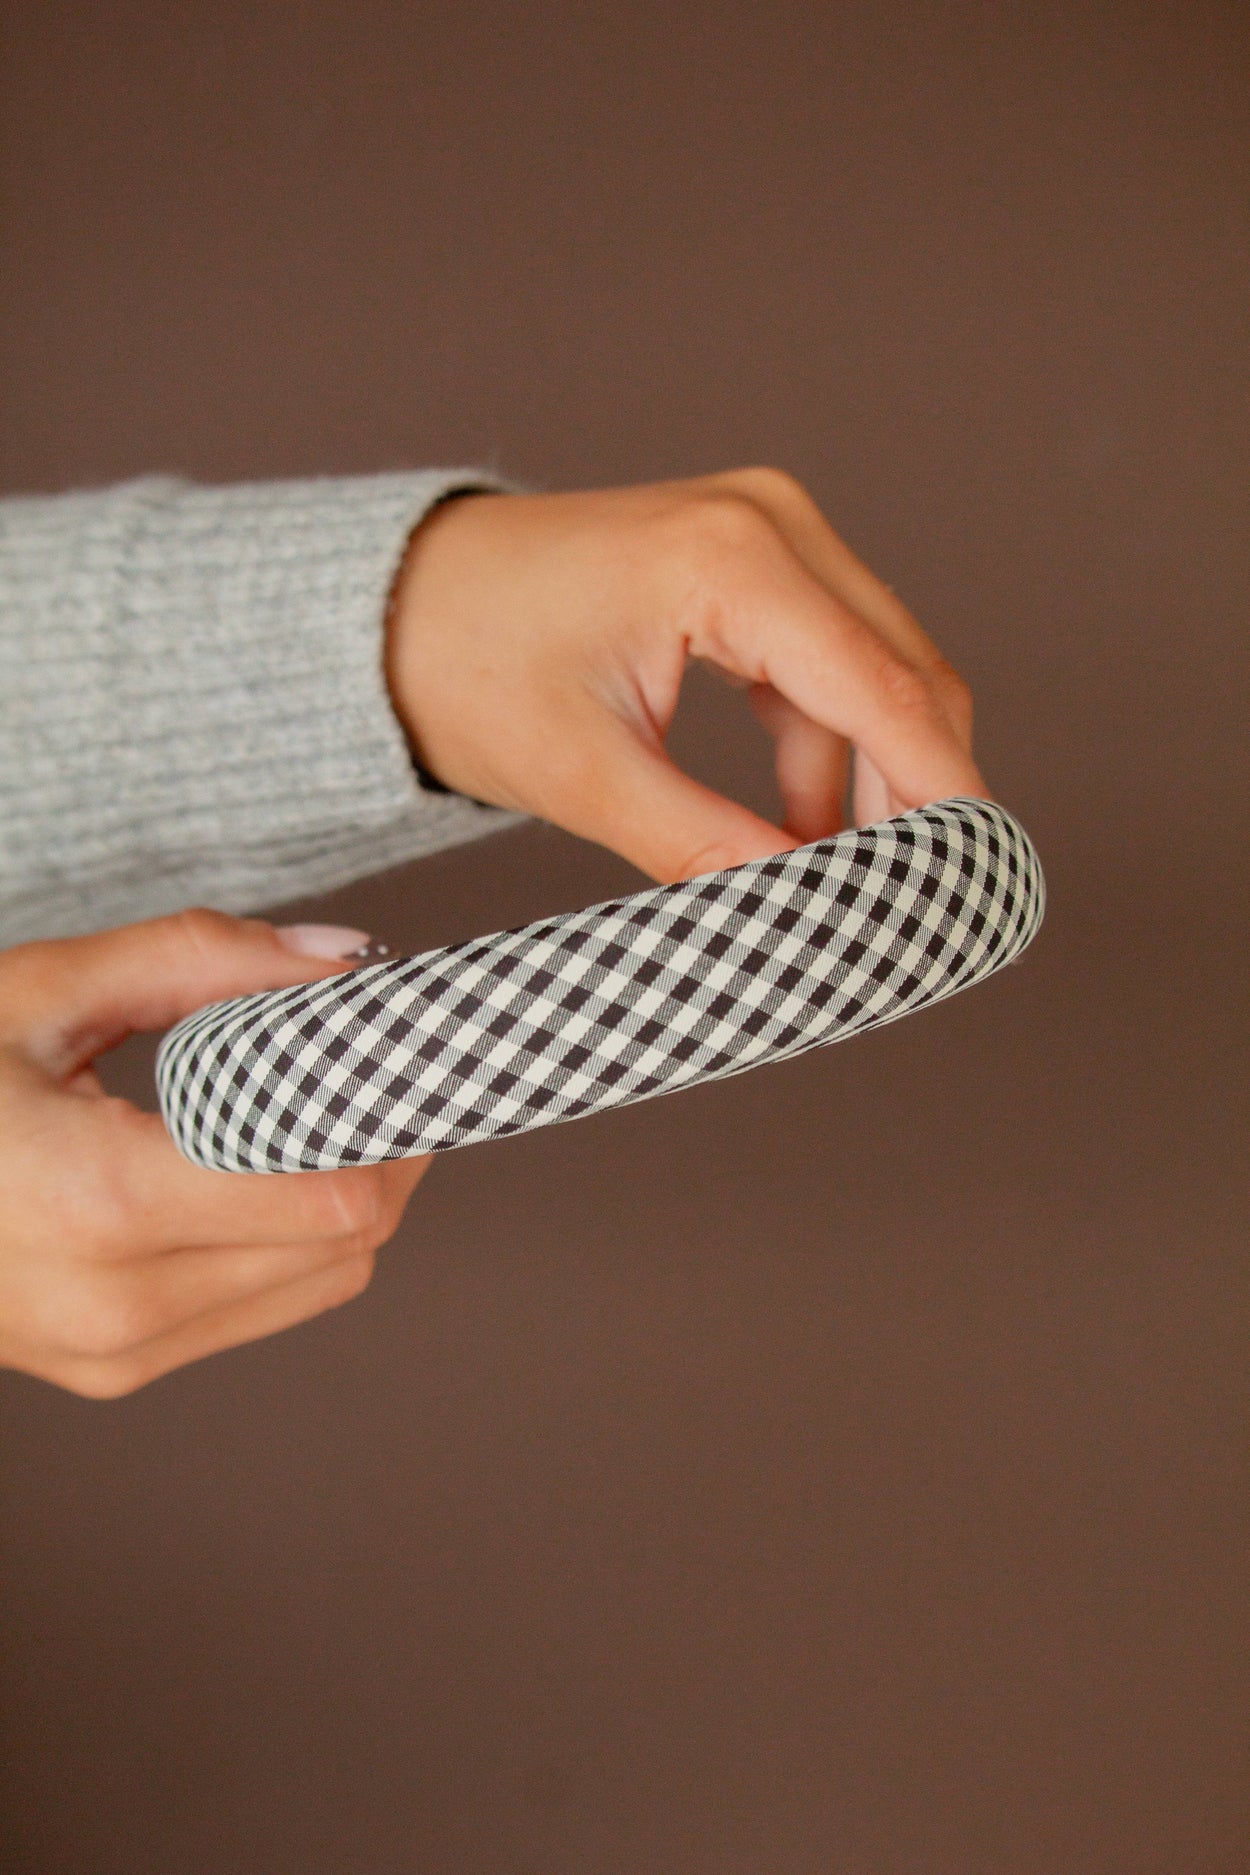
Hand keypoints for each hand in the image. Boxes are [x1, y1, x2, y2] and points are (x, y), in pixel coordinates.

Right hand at [0, 911, 426, 1396]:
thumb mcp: (44, 991)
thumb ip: (202, 960)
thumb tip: (344, 960)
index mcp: (99, 1205)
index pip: (334, 1193)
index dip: (395, 1117)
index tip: (411, 1045)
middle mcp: (117, 1305)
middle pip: (348, 1239)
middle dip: (388, 1145)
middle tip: (383, 1060)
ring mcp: (114, 1353)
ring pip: (322, 1282)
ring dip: (353, 1192)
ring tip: (334, 1102)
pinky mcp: (112, 1368)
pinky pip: (264, 1306)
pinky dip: (298, 1235)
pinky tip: (277, 1161)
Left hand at [386, 467, 984, 882]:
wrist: (398, 603)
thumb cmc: (467, 666)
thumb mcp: (582, 771)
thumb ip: (702, 845)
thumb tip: (804, 915)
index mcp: (730, 559)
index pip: (881, 689)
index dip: (939, 795)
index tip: (972, 886)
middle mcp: (770, 521)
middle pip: (904, 673)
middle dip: (916, 794)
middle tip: (914, 906)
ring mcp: (766, 531)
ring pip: (875, 671)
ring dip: (867, 779)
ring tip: (840, 885)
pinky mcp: (752, 561)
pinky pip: (828, 661)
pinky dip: (825, 747)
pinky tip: (800, 830)